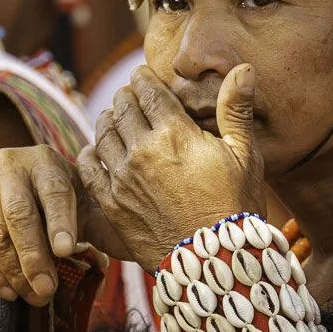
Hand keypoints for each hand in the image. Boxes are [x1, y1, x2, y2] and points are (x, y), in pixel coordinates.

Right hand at [0, 145, 129, 305]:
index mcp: (45, 160)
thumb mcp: (84, 205)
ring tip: (31, 296)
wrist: (14, 187)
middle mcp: (7, 162)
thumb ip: (105, 223)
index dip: (59, 221)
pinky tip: (6, 290)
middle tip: (47, 292)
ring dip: (12, 271)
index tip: (67, 251)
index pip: (53, 191)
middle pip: (19, 215)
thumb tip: (136, 248)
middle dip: (34, 258)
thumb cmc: (59, 204)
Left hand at [78, 64, 265, 272]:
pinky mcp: (111, 204)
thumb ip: (236, 109)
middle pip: (122, 107)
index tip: (143, 77)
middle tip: (130, 96)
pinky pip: (87, 168)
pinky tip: (95, 151)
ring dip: (106, 119)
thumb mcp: (245, 155)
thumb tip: (244, 67)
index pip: (148, 91)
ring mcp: (122, 178)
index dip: (143, 79)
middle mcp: (142, 150)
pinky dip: (89, 153)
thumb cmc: (236, 207)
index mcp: (174, 133)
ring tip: (113, 117)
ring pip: (102, 133)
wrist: (215, 264)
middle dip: (126, 97)